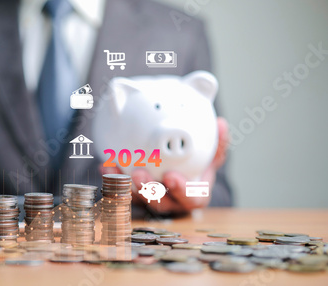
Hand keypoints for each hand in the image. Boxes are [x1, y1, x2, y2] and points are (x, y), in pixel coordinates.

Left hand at [100, 117, 228, 213]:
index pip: (191, 198)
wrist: (180, 170)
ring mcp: (151, 200)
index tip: (171, 176)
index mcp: (194, 194)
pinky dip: (113, 179)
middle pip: (160, 203)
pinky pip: (121, 191)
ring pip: (137, 199)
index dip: (181, 191)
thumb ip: (218, 142)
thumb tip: (222, 124)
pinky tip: (105, 165)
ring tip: (115, 169)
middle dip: (149, 191)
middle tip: (139, 175)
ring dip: (125, 186)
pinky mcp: (133, 197)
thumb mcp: (211, 154)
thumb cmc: (198, 165)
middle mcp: (172, 201)